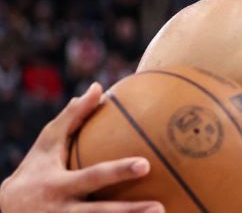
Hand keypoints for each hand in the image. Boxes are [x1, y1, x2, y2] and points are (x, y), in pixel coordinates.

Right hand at [0, 83, 163, 212]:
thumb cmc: (33, 171)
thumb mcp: (46, 146)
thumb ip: (72, 118)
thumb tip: (98, 87)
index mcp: (60, 185)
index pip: (93, 177)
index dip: (118, 172)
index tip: (146, 164)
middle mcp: (64, 210)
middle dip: (129, 212)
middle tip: (160, 207)